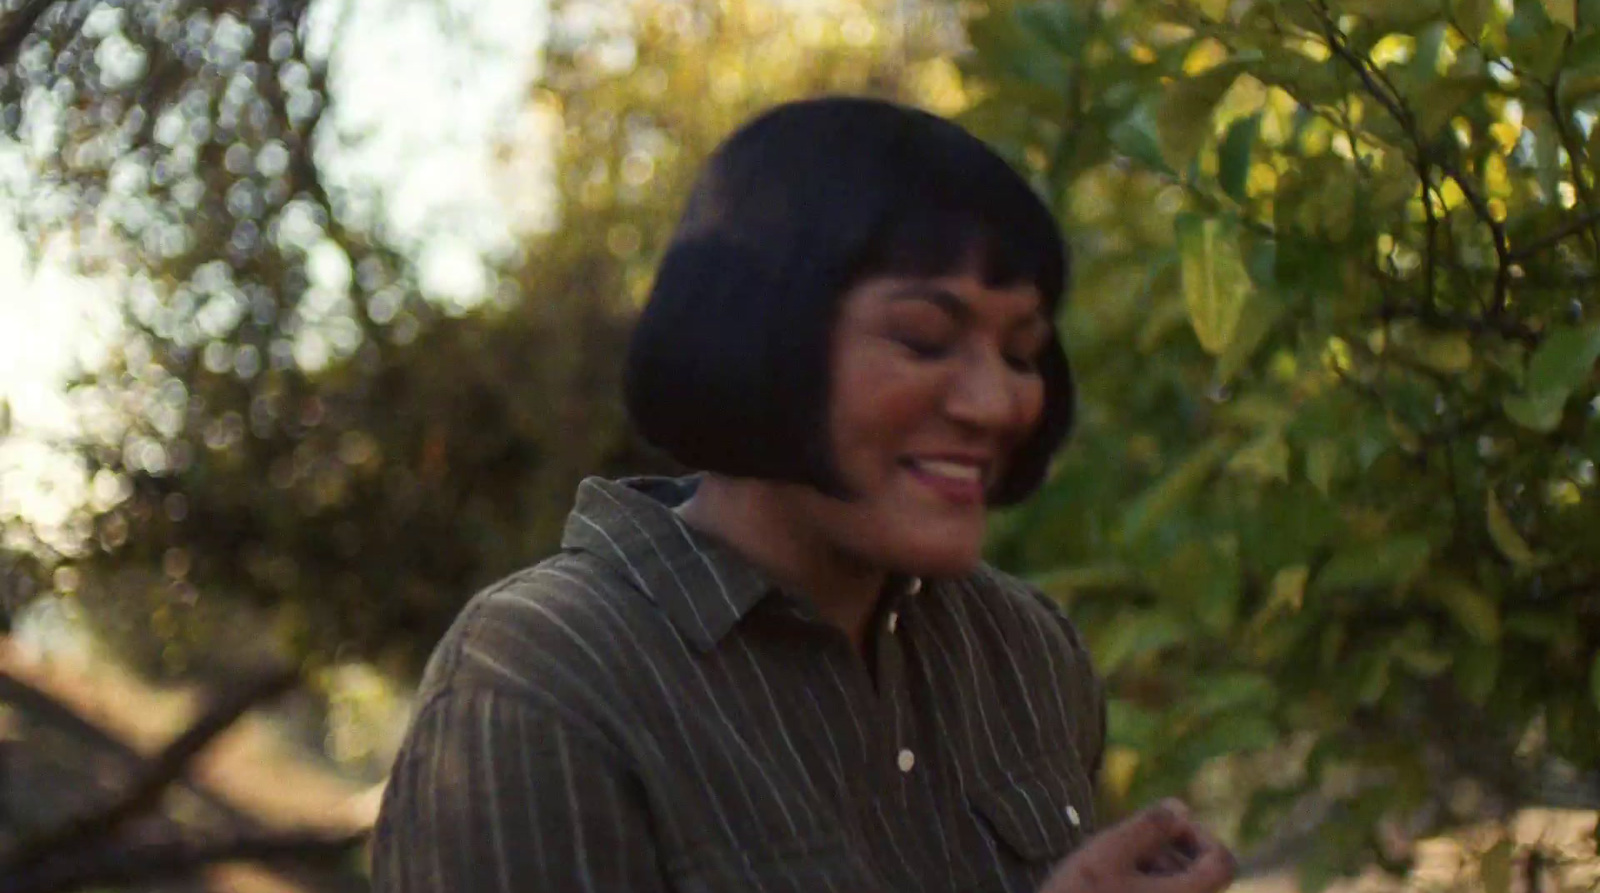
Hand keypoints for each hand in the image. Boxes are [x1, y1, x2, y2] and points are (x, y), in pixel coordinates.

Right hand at [1038, 800, 1235, 892]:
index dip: (1199, 835)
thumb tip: (1181, 807)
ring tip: (1110, 871)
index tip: (1163, 826)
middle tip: (1124, 848)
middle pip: (1198, 876)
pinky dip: (1142, 889)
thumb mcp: (1108, 853)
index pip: (1222, 862)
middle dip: (1167, 852)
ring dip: (1152, 871)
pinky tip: (1108, 887)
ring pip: (1176, 890)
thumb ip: (1148, 826)